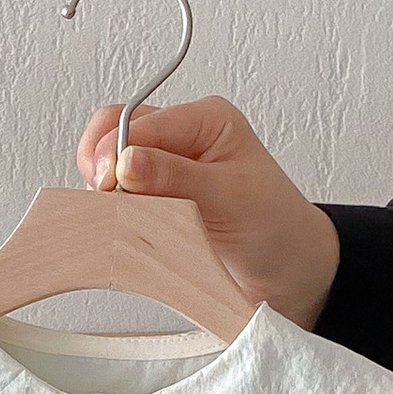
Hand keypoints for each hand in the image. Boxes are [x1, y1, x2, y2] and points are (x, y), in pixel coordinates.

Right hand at [75, 96, 340, 327]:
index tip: (112, 188)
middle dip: (103, 165)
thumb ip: (176, 177)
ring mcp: (167, 168)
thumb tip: (127, 161)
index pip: (140, 122)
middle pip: (115, 132)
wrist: (289, 272)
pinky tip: (123, 223)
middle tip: (108, 201)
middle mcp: (183, 137)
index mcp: (206, 121)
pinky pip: (119, 193)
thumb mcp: (229, 198)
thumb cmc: (275, 229)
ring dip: (106, 188)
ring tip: (119, 215)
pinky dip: (112, 207)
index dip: (117, 153)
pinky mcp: (157, 198)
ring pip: (110, 161)